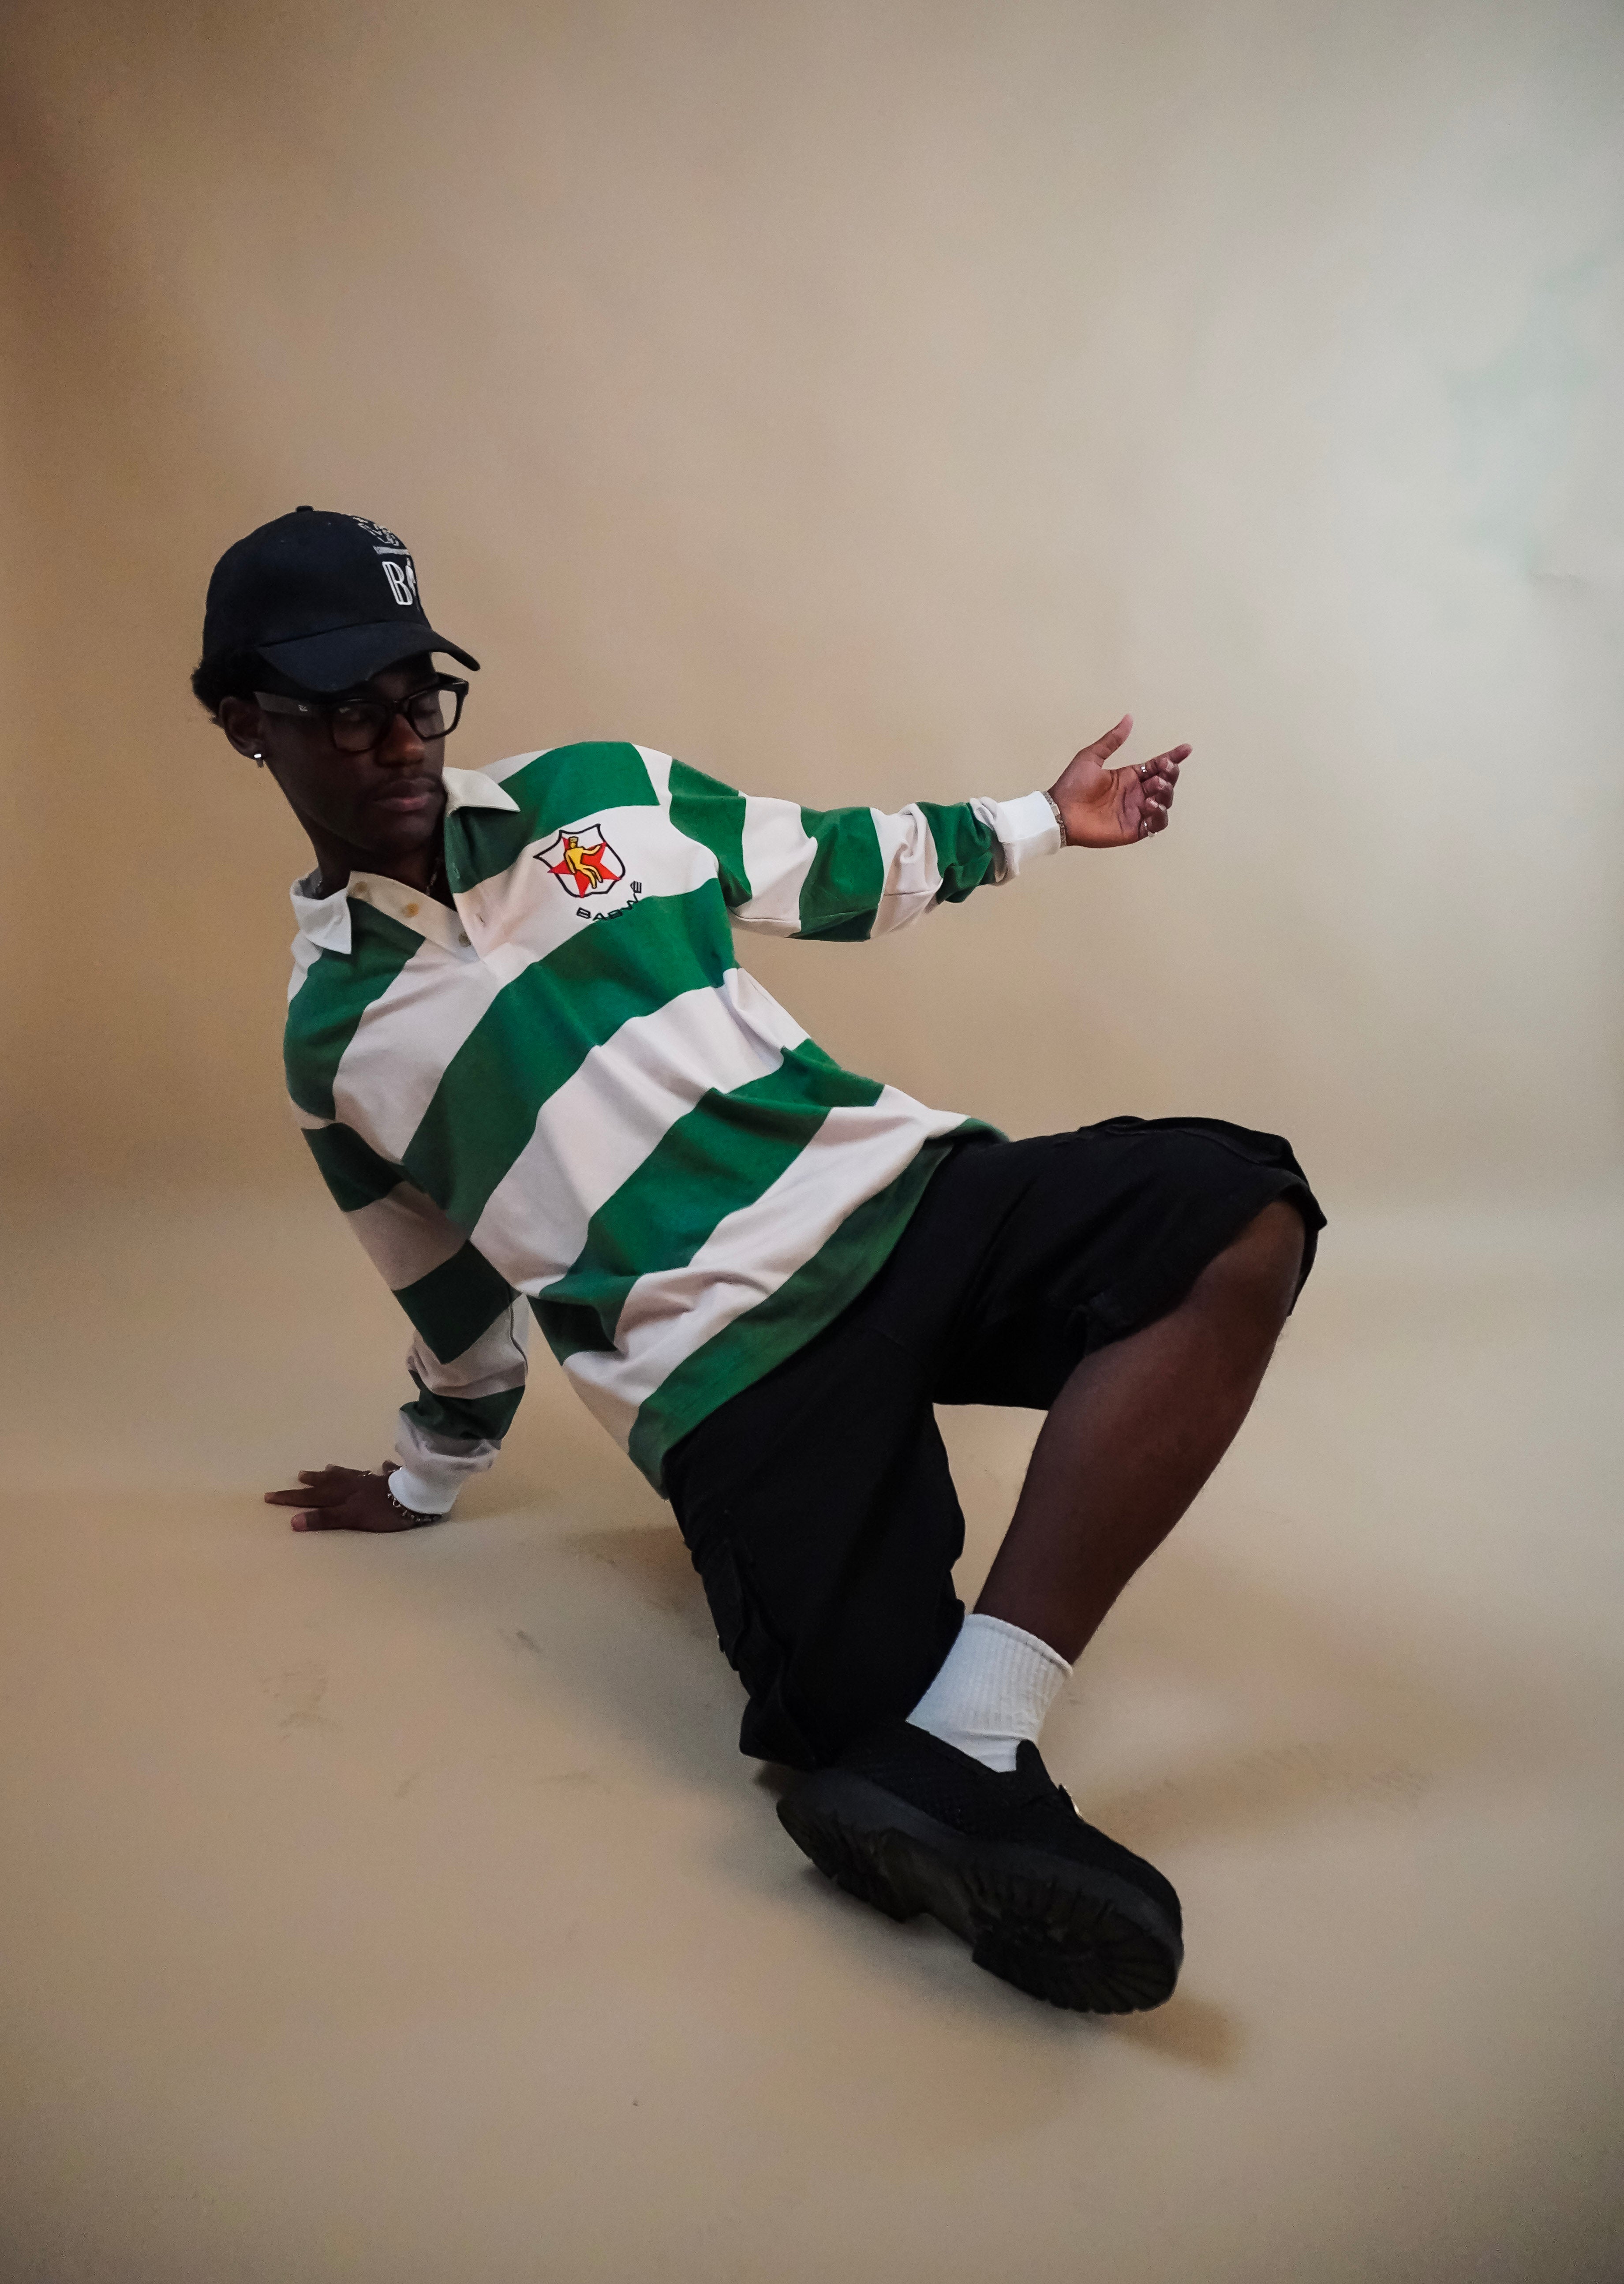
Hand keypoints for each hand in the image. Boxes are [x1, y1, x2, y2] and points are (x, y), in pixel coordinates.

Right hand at [264, 1461, 437, 1532]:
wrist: (417, 1496)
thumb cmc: (384, 1511)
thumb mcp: (351, 1518)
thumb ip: (325, 1519)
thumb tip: (294, 1521)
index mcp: (343, 1495)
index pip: (312, 1497)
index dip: (291, 1498)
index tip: (270, 1495)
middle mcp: (355, 1485)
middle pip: (328, 1482)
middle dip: (311, 1482)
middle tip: (297, 1476)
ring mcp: (373, 1481)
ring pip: (350, 1474)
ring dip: (336, 1472)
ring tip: (326, 1466)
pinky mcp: (391, 1480)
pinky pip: (381, 1472)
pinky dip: (378, 1468)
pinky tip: (381, 1464)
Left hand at [1048, 716, 1189, 849]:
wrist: (1060, 812)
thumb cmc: (1072, 785)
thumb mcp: (1092, 757)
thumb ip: (1112, 740)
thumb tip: (1128, 718)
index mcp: (1129, 776)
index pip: (1157, 766)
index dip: (1173, 757)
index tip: (1186, 748)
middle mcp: (1136, 793)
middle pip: (1165, 783)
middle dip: (1170, 774)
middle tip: (1163, 769)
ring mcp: (1136, 812)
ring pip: (1164, 802)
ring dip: (1166, 793)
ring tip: (1155, 786)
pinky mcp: (1134, 829)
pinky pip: (1156, 824)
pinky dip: (1159, 815)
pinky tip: (1150, 805)